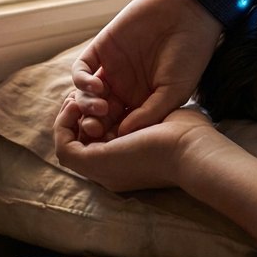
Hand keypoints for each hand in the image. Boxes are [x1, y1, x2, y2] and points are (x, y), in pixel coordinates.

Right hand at [55, 97, 219, 192]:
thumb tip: (131, 100)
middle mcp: (112, 164)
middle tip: (86, 94)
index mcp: (129, 154)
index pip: (101, 134)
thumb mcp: (161, 115)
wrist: (192, 148)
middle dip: (80, 113)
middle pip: (83, 139)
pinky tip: (75, 103)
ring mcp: (101, 166)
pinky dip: (64, 126)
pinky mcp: (94, 163)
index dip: (94, 111)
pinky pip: (65, 149)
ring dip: (69, 119)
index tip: (97, 90)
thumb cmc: (188, 134)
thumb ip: (144, 110)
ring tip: (77, 97)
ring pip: (70, 144)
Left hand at [71, 0, 221, 140]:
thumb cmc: (190, 55)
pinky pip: (81, 69)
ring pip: (86, 94)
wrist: (190, 14)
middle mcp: (124, 88)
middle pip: (97, 113)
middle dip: (92, 124)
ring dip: (87, 105)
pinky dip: (82, 81)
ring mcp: (111, 69)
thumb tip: (122, 136)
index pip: (118, 125)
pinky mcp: (102, 48)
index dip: (110, 137)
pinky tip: (97, 87)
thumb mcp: (174, 92)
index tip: (109, 146)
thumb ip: (149, 114)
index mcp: (142, 102)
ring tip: (100, 108)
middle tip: (95, 130)